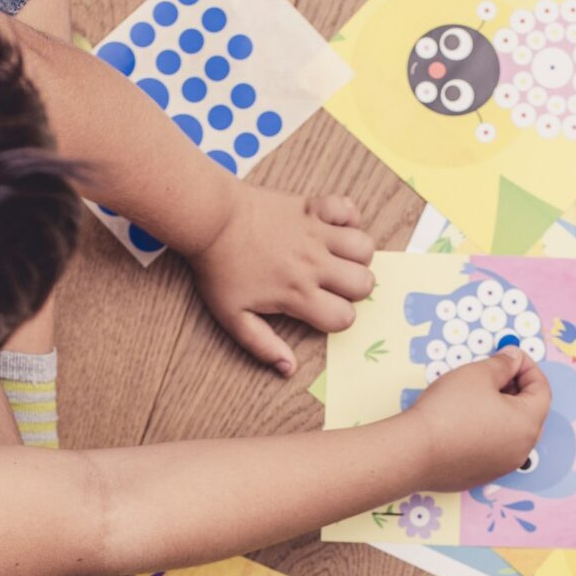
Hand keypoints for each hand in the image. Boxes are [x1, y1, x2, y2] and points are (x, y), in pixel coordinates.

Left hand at [187, 185, 374, 375]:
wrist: (211, 220)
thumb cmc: (219, 269)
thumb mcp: (233, 317)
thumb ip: (262, 345)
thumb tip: (288, 368)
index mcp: (298, 293)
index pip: (344, 317)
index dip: (338, 319)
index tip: (323, 312)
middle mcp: (314, 264)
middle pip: (364, 283)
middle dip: (356, 290)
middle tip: (335, 286)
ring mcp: (316, 233)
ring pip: (364, 247)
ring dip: (357, 256)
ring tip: (339, 258)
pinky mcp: (312, 207)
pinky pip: (348, 209)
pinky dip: (348, 218)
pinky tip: (333, 228)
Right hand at [406, 347, 551, 491]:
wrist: (414, 451)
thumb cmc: (448, 409)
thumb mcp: (477, 374)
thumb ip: (503, 364)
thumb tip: (514, 359)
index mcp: (528, 423)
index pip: (542, 390)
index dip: (528, 367)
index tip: (510, 356)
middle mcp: (522, 449)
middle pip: (529, 412)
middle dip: (515, 389)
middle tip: (494, 374)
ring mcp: (502, 466)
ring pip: (511, 432)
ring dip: (501, 411)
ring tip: (476, 396)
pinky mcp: (482, 476)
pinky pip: (493, 448)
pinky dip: (487, 431)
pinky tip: (464, 420)